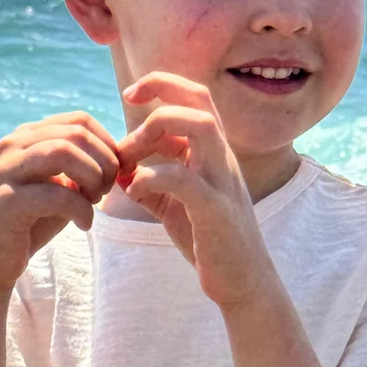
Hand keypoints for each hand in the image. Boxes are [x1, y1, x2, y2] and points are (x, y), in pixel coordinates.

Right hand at [0, 111, 120, 297]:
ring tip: (94, 201)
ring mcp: (6, 171)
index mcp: (26, 137)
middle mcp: (12, 146)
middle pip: (76, 133)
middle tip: (105, 191)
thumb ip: (83, 170)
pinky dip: (80, 209)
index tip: (115, 174)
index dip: (108, 144)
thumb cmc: (30, 224)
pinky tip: (84, 225)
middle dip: (104, 162)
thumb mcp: (61, 189)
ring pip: (63, 151)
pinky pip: (56, 194)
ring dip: (92, 177)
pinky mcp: (6, 201)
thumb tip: (121, 158)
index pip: (79, 120)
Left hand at [117, 74, 274, 308]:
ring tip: (130, 160)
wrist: (243, 282)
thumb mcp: (177, 206)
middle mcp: (223, 159)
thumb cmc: (211, 242)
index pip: (194, 97)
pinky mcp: (216, 210)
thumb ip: (153, 184)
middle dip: (158, 96)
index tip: (130, 95)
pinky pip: (184, 178)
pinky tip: (134, 191)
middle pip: (198, 101)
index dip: (161, 84)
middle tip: (126, 134)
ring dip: (157, 132)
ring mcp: (223, 182)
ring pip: (201, 127)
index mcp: (214, 154)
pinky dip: (152, 177)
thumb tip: (123, 172)